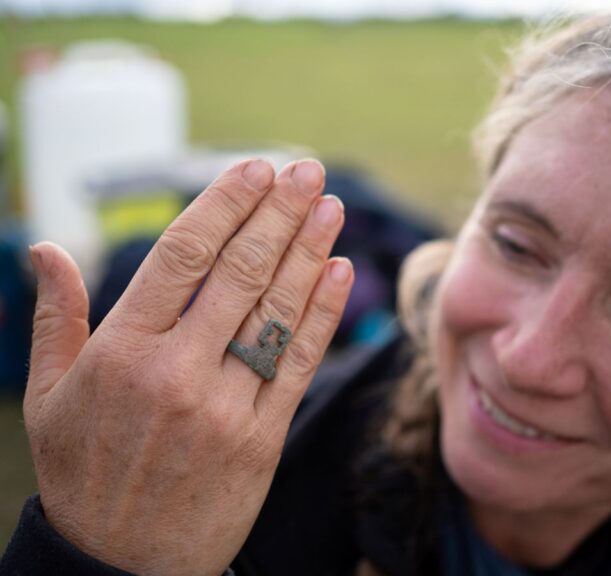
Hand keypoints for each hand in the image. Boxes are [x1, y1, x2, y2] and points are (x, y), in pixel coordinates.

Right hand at [23, 159, 352, 575]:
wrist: (122, 565)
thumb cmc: (84, 472)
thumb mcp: (48, 397)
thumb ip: (53, 318)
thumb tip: (44, 251)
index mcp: (120, 351)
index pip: (182, 257)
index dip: (225, 205)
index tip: (256, 169)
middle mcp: (175, 371)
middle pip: (240, 272)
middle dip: (279, 214)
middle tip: (307, 171)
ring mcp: (223, 406)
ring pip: (276, 312)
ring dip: (309, 252)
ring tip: (331, 207)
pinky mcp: (262, 438)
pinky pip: (298, 364)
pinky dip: (323, 314)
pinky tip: (339, 271)